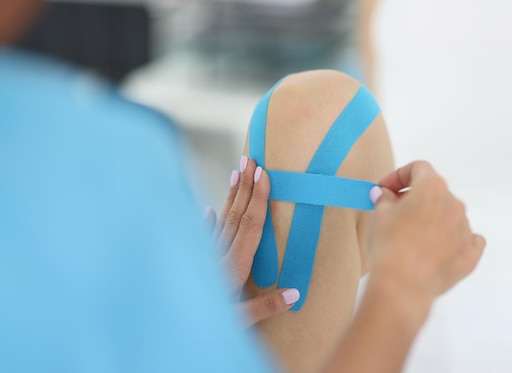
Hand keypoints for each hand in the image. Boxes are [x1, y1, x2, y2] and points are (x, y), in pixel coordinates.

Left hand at [206, 156, 299, 326]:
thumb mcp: (240, 322)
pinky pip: (204, 238)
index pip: (251, 226)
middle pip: (236, 216)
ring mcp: (206, 258)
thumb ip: (266, 306)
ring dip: (230, 197)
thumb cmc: (204, 328)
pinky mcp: (195, 264)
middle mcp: (219, 257)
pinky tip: (208, 211)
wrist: (168, 331)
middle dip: (245, 186)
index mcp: (233, 268)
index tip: (263, 173)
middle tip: (250, 158)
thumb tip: (295, 293)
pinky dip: (208, 223)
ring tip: (236, 173)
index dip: (259, 198)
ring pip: (221, 221)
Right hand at [367, 161, 485, 313]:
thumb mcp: (380, 214)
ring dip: (432, 220)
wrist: (403, 284)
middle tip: (394, 211)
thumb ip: (385, 198)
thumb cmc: (390, 245)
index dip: (398, 176)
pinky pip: (466, 239)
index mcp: (433, 187)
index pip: (418, 169)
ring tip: (411, 237)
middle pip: (435, 192)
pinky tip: (437, 248)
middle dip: (414, 198)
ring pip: (449, 215)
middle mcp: (454, 203)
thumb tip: (386, 194)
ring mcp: (466, 229)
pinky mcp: (470, 253)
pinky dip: (452, 240)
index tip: (385, 189)